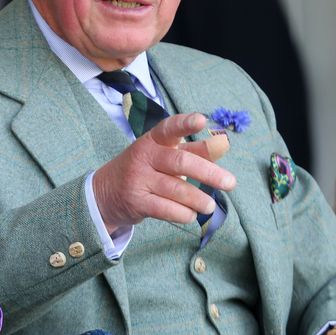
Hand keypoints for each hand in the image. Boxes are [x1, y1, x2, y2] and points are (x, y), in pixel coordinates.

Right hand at [92, 112, 236, 230]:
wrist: (104, 192)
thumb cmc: (145, 169)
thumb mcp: (163, 154)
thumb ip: (192, 150)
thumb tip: (222, 144)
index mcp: (153, 140)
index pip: (169, 128)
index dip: (185, 124)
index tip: (202, 120)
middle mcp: (144, 156)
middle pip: (180, 162)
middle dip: (208, 173)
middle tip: (230, 183)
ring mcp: (138, 179)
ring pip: (175, 189)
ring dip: (198, 199)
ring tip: (210, 206)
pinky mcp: (136, 202)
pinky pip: (166, 209)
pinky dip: (183, 213)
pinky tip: (191, 214)